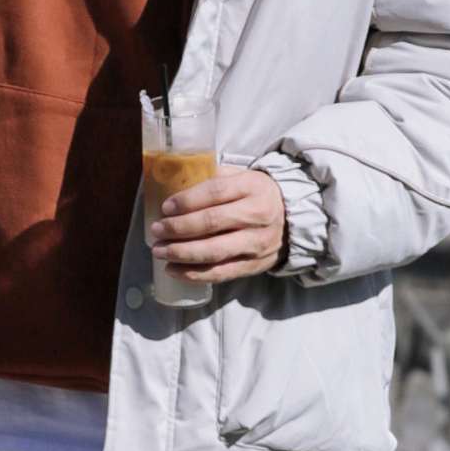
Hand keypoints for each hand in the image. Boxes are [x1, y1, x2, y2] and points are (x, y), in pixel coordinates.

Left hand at [150, 165, 286, 284]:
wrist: (293, 218)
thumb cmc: (257, 194)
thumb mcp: (242, 176)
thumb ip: (214, 176)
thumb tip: (174, 181)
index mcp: (251, 187)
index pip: (214, 192)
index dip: (186, 200)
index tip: (165, 207)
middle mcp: (257, 215)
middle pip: (211, 223)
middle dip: (178, 228)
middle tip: (156, 230)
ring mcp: (257, 243)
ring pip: (214, 251)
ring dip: (181, 253)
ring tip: (159, 251)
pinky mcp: (255, 265)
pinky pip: (221, 273)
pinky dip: (194, 274)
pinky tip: (174, 270)